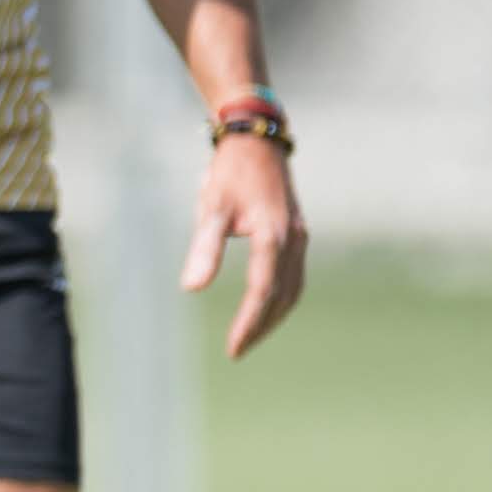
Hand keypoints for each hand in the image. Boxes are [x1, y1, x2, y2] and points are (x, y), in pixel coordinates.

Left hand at [181, 134, 306, 358]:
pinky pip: (295, 275)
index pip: (262, 291)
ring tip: (250, 336)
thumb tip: (191, 288)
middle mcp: (293, 239)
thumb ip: (203, 248)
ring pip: (294, 288)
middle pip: (283, 296)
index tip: (233, 348)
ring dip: (274, 315)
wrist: (257, 142)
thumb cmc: (229, 174)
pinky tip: (266, 306)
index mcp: (273, 236)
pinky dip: (283, 297)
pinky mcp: (297, 233)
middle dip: (262, 326)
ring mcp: (299, 236)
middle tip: (238, 350)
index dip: (249, 323)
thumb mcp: (210, 208)